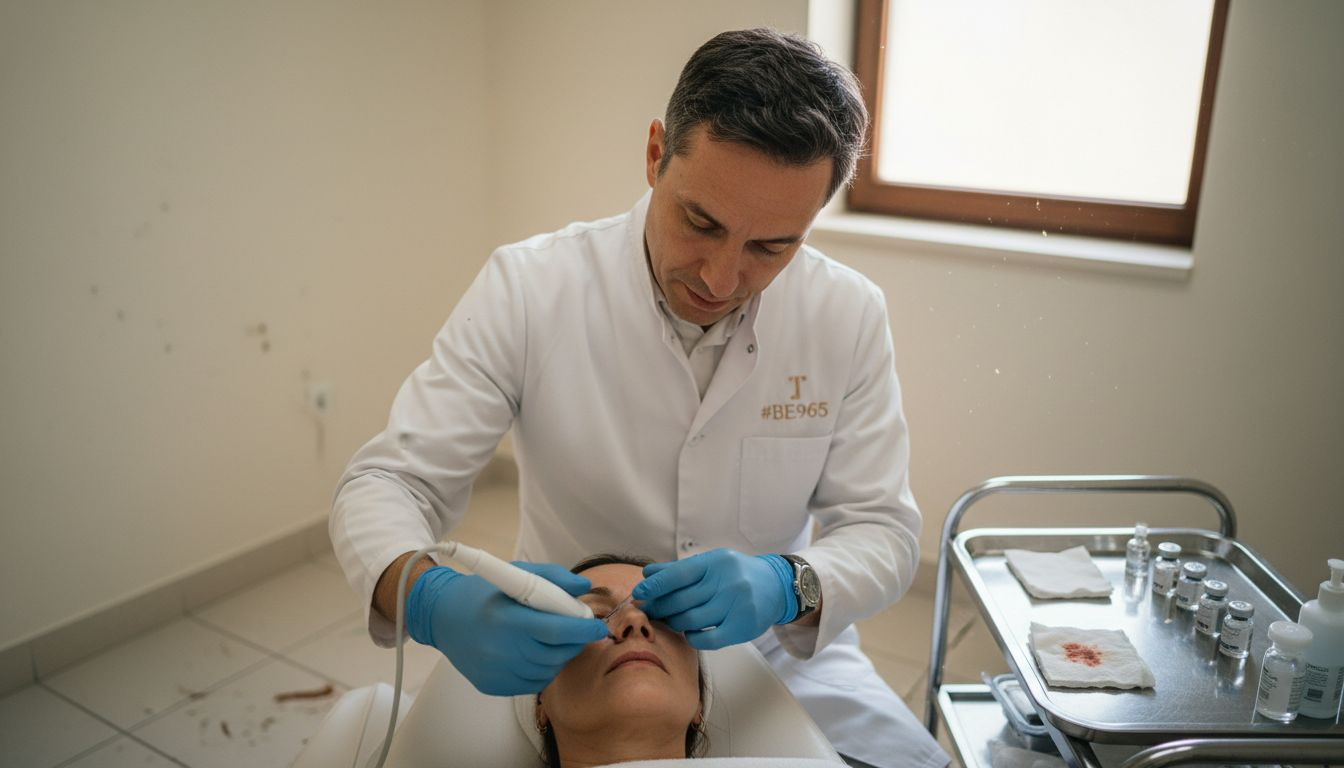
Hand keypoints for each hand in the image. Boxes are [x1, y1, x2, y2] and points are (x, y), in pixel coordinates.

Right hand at [405, 561, 608, 694]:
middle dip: (575, 643)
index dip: (583, 630)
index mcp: (508, 619)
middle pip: (556, 654)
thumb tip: (584, 586)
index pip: (557, 631)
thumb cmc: (483, 593)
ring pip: (547, 672)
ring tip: (552, 639)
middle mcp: (501, 650)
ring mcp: (496, 672)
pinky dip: (542, 670)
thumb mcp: (516, 574)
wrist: (441, 616)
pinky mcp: (492, 686)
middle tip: (578, 630)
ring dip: (559, 656)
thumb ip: (553, 578)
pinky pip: (532, 684)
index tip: (597, 626)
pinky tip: (535, 653)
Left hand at [632, 548, 796, 649]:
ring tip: (669, 620)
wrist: (776, 586)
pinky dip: (692, 637)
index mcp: (715, 563)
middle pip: (681, 600)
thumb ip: (678, 570)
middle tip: (648, 611)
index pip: (677, 575)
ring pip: (691, 620)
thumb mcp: (710, 564)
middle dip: (659, 607)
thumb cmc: (736, 574)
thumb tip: (647, 573)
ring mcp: (736, 606)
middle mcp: (726, 582)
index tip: (638, 594)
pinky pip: (707, 639)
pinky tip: (689, 632)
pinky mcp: (742, 627)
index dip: (654, 586)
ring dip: (674, 622)